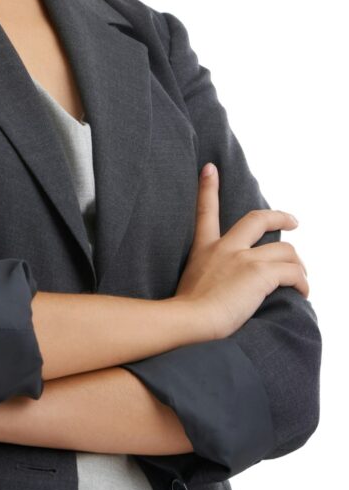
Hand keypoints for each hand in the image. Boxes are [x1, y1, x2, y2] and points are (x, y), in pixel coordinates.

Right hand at [174, 163, 309, 338]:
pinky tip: (302, 292)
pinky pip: (293, 272)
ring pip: (285, 251)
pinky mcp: (260, 273)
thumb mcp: (189, 285)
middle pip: (256, 219)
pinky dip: (302, 282)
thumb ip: (206, 277)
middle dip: (278, 216)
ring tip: (301, 279)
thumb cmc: (186, 314)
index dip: (208, 188)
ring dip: (298, 265)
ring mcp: (243, 258)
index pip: (206, 211)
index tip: (210, 168)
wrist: (189, 321)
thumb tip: (223, 288)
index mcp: (204, 248)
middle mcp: (225, 248)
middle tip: (292, 221)